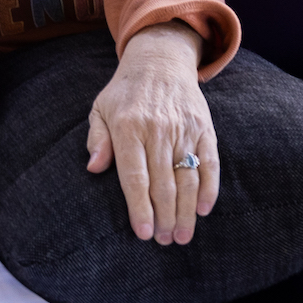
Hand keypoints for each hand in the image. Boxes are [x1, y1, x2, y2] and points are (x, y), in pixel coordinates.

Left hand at [86, 22, 217, 244]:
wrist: (160, 60)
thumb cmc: (124, 92)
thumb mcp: (99, 109)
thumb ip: (97, 139)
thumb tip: (93, 168)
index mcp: (128, 127)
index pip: (134, 176)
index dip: (139, 207)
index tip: (141, 233)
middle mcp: (157, 129)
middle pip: (163, 183)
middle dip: (163, 217)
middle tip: (163, 242)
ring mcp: (184, 129)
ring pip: (187, 178)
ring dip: (186, 211)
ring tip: (181, 236)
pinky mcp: (204, 129)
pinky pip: (209, 163)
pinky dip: (209, 188)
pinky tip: (203, 210)